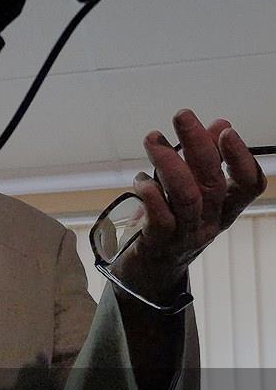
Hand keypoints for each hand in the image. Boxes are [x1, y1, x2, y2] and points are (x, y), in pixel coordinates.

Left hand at [112, 109, 266, 302]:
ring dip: (169, 163)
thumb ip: (204, 160)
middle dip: (198, 144)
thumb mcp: (191, 191)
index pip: (249, 185)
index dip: (241, 158)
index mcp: (224, 209)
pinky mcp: (159, 242)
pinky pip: (159, 217)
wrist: (148, 273)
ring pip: (186, 196)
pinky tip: (140, 178)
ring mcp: (186, 234)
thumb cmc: (170, 224)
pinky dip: (149, 192)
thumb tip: (218, 124)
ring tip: (152, 139)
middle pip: (212, 182)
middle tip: (182, 116)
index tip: (226, 130)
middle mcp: (210, 222)